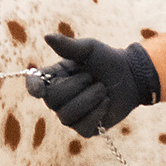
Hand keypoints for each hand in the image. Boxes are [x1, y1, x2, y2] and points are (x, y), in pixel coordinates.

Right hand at [26, 35, 159, 133]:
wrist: (131, 76)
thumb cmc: (107, 60)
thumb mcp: (89, 49)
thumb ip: (69, 46)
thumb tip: (47, 37)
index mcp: (55, 77)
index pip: (34, 84)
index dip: (33, 87)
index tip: (39, 90)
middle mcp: (58, 99)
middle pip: (52, 100)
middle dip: (76, 86)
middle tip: (92, 77)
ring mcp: (70, 116)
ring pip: (67, 116)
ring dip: (89, 99)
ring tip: (102, 89)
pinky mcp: (85, 129)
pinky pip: (82, 127)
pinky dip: (97, 113)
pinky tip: (106, 102)